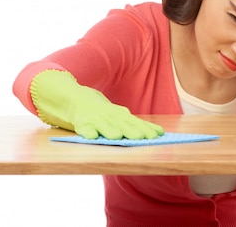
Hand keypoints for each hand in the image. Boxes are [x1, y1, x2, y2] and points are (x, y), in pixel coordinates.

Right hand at [31, 70, 163, 139]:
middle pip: (122, 123)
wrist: (75, 99)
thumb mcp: (120, 116)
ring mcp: (95, 118)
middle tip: (142, 138)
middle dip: (132, 130)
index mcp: (120, 115)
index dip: (146, 129)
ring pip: (103, 125)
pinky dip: (87, 132)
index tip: (157, 135)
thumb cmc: (103, 112)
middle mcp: (110, 116)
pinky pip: (84, 128)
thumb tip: (161, 133)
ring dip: (110, 130)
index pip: (136, 122)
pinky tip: (91, 137)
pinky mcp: (81, 123)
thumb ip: (137, 125)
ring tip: (116, 137)